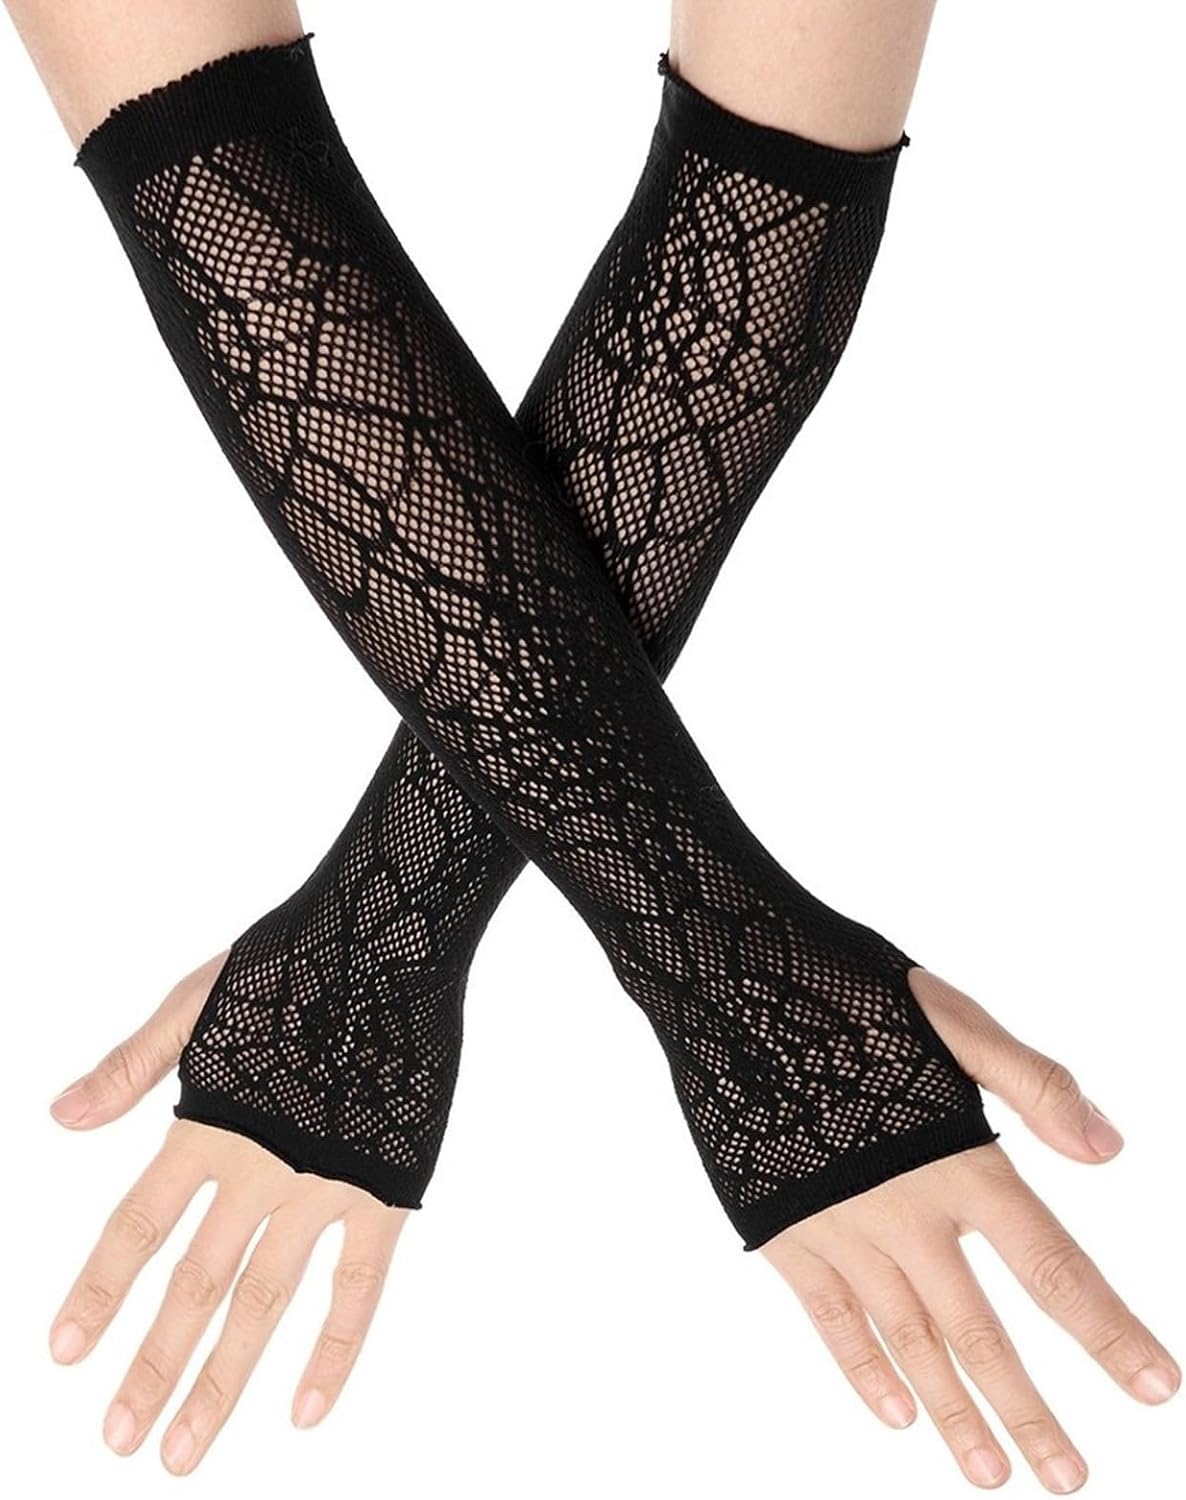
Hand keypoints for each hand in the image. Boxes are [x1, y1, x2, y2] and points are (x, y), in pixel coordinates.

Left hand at [46, 954, 407, 1475]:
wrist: (393, 937)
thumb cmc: (298, 958)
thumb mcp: (197, 999)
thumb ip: (131, 1065)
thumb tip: (59, 1117)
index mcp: (211, 1124)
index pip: (139, 1225)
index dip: (98, 1289)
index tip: (63, 1352)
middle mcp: (262, 1168)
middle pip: (196, 1286)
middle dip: (154, 1367)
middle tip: (121, 1439)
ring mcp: (326, 1185)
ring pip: (266, 1302)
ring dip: (222, 1380)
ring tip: (183, 1451)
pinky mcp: (386, 1188)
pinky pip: (360, 1286)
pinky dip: (335, 1350)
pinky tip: (306, 1407)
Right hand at [763, 969, 1179, 1492]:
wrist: (733, 988)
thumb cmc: (848, 995)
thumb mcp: (953, 1017)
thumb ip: (1036, 1083)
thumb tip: (1111, 1150)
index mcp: (957, 1160)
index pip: (1050, 1264)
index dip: (1106, 1329)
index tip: (1153, 1387)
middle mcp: (903, 1211)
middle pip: (979, 1332)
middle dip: (1029, 1411)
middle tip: (1070, 1479)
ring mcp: (839, 1229)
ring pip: (907, 1341)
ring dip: (953, 1413)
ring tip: (992, 1476)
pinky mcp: (784, 1231)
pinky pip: (829, 1318)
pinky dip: (863, 1369)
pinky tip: (895, 1415)